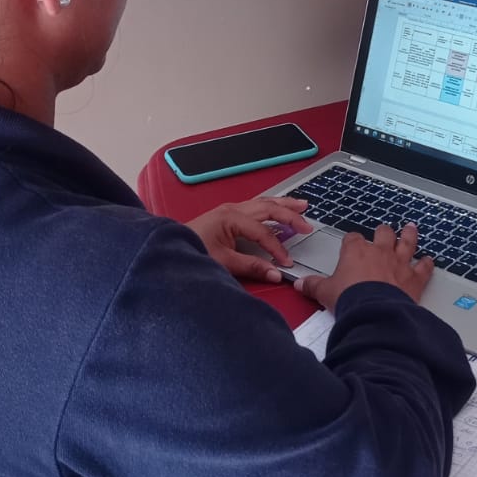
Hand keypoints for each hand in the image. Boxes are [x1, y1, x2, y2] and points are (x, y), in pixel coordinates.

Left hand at [187, 196, 311, 284]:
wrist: (168, 249)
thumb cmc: (190, 252)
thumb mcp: (222, 263)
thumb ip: (251, 267)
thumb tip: (275, 273)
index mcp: (230, 218)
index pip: (263, 232)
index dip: (277, 248)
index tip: (286, 262)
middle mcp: (232, 210)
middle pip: (268, 208)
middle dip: (290, 214)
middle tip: (308, 223)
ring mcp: (228, 210)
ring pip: (263, 203)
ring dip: (283, 205)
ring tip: (301, 205)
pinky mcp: (226, 215)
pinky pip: (255, 207)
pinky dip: (270, 207)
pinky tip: (277, 209)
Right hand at [295, 222, 433, 309]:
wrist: (374, 312)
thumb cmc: (350, 299)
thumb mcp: (325, 293)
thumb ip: (313, 286)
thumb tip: (301, 284)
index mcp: (356, 252)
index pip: (353, 239)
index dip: (352, 241)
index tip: (352, 244)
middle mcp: (379, 253)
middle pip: (383, 233)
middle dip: (384, 232)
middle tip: (384, 231)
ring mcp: (399, 263)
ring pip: (407, 243)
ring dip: (409, 236)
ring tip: (411, 229)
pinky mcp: (414, 278)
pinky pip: (423, 267)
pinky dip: (427, 264)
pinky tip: (429, 260)